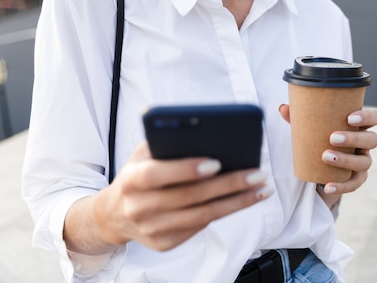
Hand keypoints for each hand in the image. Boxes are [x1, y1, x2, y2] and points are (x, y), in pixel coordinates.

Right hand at [74, 142, 272, 252]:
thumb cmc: (138, 174)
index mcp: (130, 180)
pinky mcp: (164, 244)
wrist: (115, 213)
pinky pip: (200, 227)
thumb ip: (166, 143)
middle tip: (257, 173)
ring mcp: (151, 229)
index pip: (157, 174)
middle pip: (190, 197)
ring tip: (261, 188)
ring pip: (202, 216)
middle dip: (228, 185)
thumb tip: (206, 133)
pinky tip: (246, 199)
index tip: (217, 162)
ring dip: (237, 202)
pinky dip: (225, 212)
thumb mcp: (143, 154)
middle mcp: (138, 208)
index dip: (186, 169)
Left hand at [278, 105, 376, 196]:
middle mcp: (364, 144)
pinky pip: (354, 184)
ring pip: (365, 162)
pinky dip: (342, 186)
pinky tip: (328, 186)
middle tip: (332, 138)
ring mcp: (362, 162)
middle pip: (372, 140)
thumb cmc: (316, 140)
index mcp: (358, 127)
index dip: (367, 117)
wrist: (315, 168)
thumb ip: (298, 118)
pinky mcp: (356, 179)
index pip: (374, 118)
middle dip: (354, 138)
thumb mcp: (308, 129)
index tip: (349, 118)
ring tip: (326, 157)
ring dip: (346, 160)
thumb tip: (283, 108)